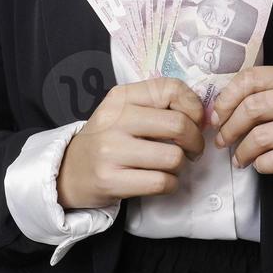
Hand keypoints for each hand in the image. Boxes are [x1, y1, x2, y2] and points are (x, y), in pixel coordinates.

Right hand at [57, 77, 206, 209]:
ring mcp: (110, 150)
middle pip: (178, 124)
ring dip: (182, 165)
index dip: (194, 106)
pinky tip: (161, 180)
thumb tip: (202, 116)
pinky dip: (170, 184)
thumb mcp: (124, 111)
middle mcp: (114, 119)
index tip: (195, 121)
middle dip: (195, 141)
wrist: (69, 171)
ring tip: (172, 166)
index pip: (171, 89)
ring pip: (173, 157)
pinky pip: (161, 182)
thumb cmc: (108, 140)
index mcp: (121, 97)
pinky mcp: (110, 180)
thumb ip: (158, 105)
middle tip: (192, 149)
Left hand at [210, 66, 272, 195]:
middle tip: (222, 141)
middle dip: (230, 127)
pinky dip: (260, 165)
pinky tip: (260, 165)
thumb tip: (216, 109)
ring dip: (242, 151)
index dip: (227, 99)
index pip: (252, 78)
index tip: (216, 117)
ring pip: (262, 136)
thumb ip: (259, 96)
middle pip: (254, 107)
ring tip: (240, 158)